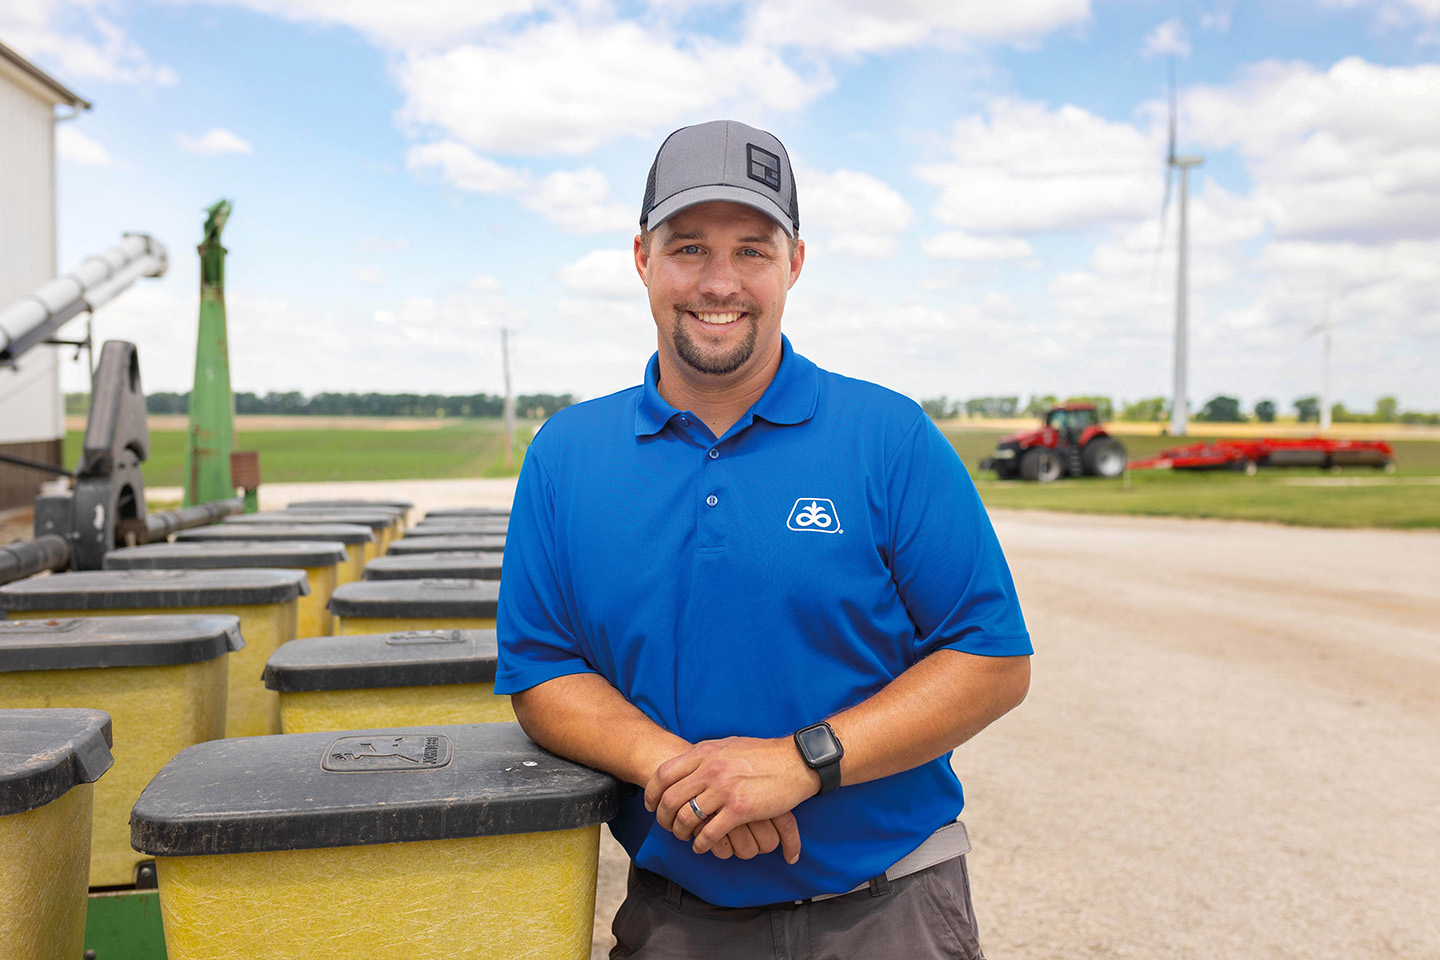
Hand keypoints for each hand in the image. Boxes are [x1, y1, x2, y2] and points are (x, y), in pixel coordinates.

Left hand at [644, 736, 819, 861]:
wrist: (795, 761)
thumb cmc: (764, 754)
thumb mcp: (728, 745)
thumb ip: (706, 755)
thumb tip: (689, 762)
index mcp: (704, 752)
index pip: (664, 774)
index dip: (652, 793)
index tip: (651, 805)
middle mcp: (710, 769)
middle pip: (670, 799)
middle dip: (663, 818)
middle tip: (666, 827)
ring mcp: (724, 789)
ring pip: (687, 818)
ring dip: (681, 833)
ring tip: (684, 837)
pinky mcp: (740, 809)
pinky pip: (710, 832)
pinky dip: (701, 844)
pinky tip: (702, 846)